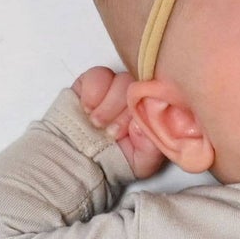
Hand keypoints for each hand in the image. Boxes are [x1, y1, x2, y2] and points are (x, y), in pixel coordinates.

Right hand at [73, 66, 166, 180]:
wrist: (82, 159)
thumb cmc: (114, 160)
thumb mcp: (140, 162)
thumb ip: (150, 146)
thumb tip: (141, 124)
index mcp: (150, 111)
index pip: (157, 97)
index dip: (144, 112)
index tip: (132, 131)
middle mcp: (134, 95)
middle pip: (139, 88)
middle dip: (123, 113)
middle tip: (112, 133)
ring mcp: (115, 86)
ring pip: (119, 80)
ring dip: (107, 105)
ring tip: (97, 124)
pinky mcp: (92, 81)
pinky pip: (96, 76)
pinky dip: (92, 95)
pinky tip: (87, 110)